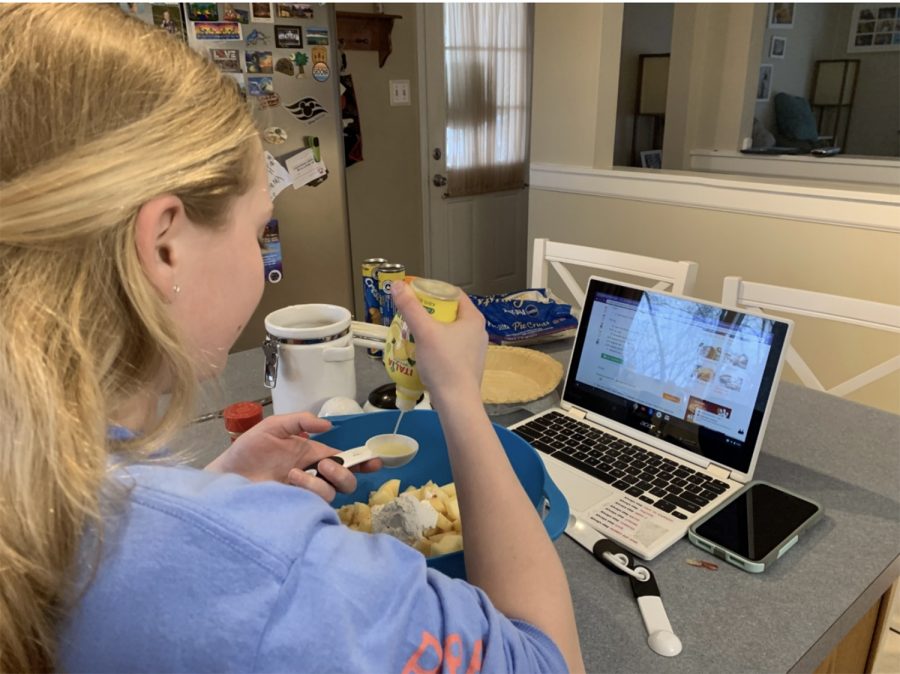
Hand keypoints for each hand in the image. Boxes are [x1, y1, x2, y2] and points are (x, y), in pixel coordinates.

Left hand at [205, 412, 382, 501]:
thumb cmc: (247, 451)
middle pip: (346, 480)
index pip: (344, 458)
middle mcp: (313, 475)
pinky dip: (309, 492)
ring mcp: (305, 493)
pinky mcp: (296, 507)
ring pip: (332, 493)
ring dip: (318, 482)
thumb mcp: (274, 427)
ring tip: (292, 475)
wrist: (225, 476)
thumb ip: (301, 422)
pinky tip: (290, 485)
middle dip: (344, 472)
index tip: (374, 461)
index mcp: (311, 455)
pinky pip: (316, 505)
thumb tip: (328, 426)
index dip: (362, 460)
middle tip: (324, 465)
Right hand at [391, 280, 487, 407]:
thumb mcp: (424, 332)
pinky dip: (436, 346)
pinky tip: (422, 353)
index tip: (415, 293)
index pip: (454, 294)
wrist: (456, 402)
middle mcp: (478, 332)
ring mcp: (474, 350)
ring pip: (449, 332)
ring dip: (431, 330)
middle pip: (450, 313)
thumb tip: (398, 286)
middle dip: (429, 312)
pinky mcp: (467, 366)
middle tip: (410, 314)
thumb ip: (411, 308)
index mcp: (473, 318)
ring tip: (413, 332)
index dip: (433, 290)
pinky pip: (450, 348)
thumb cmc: (444, 364)